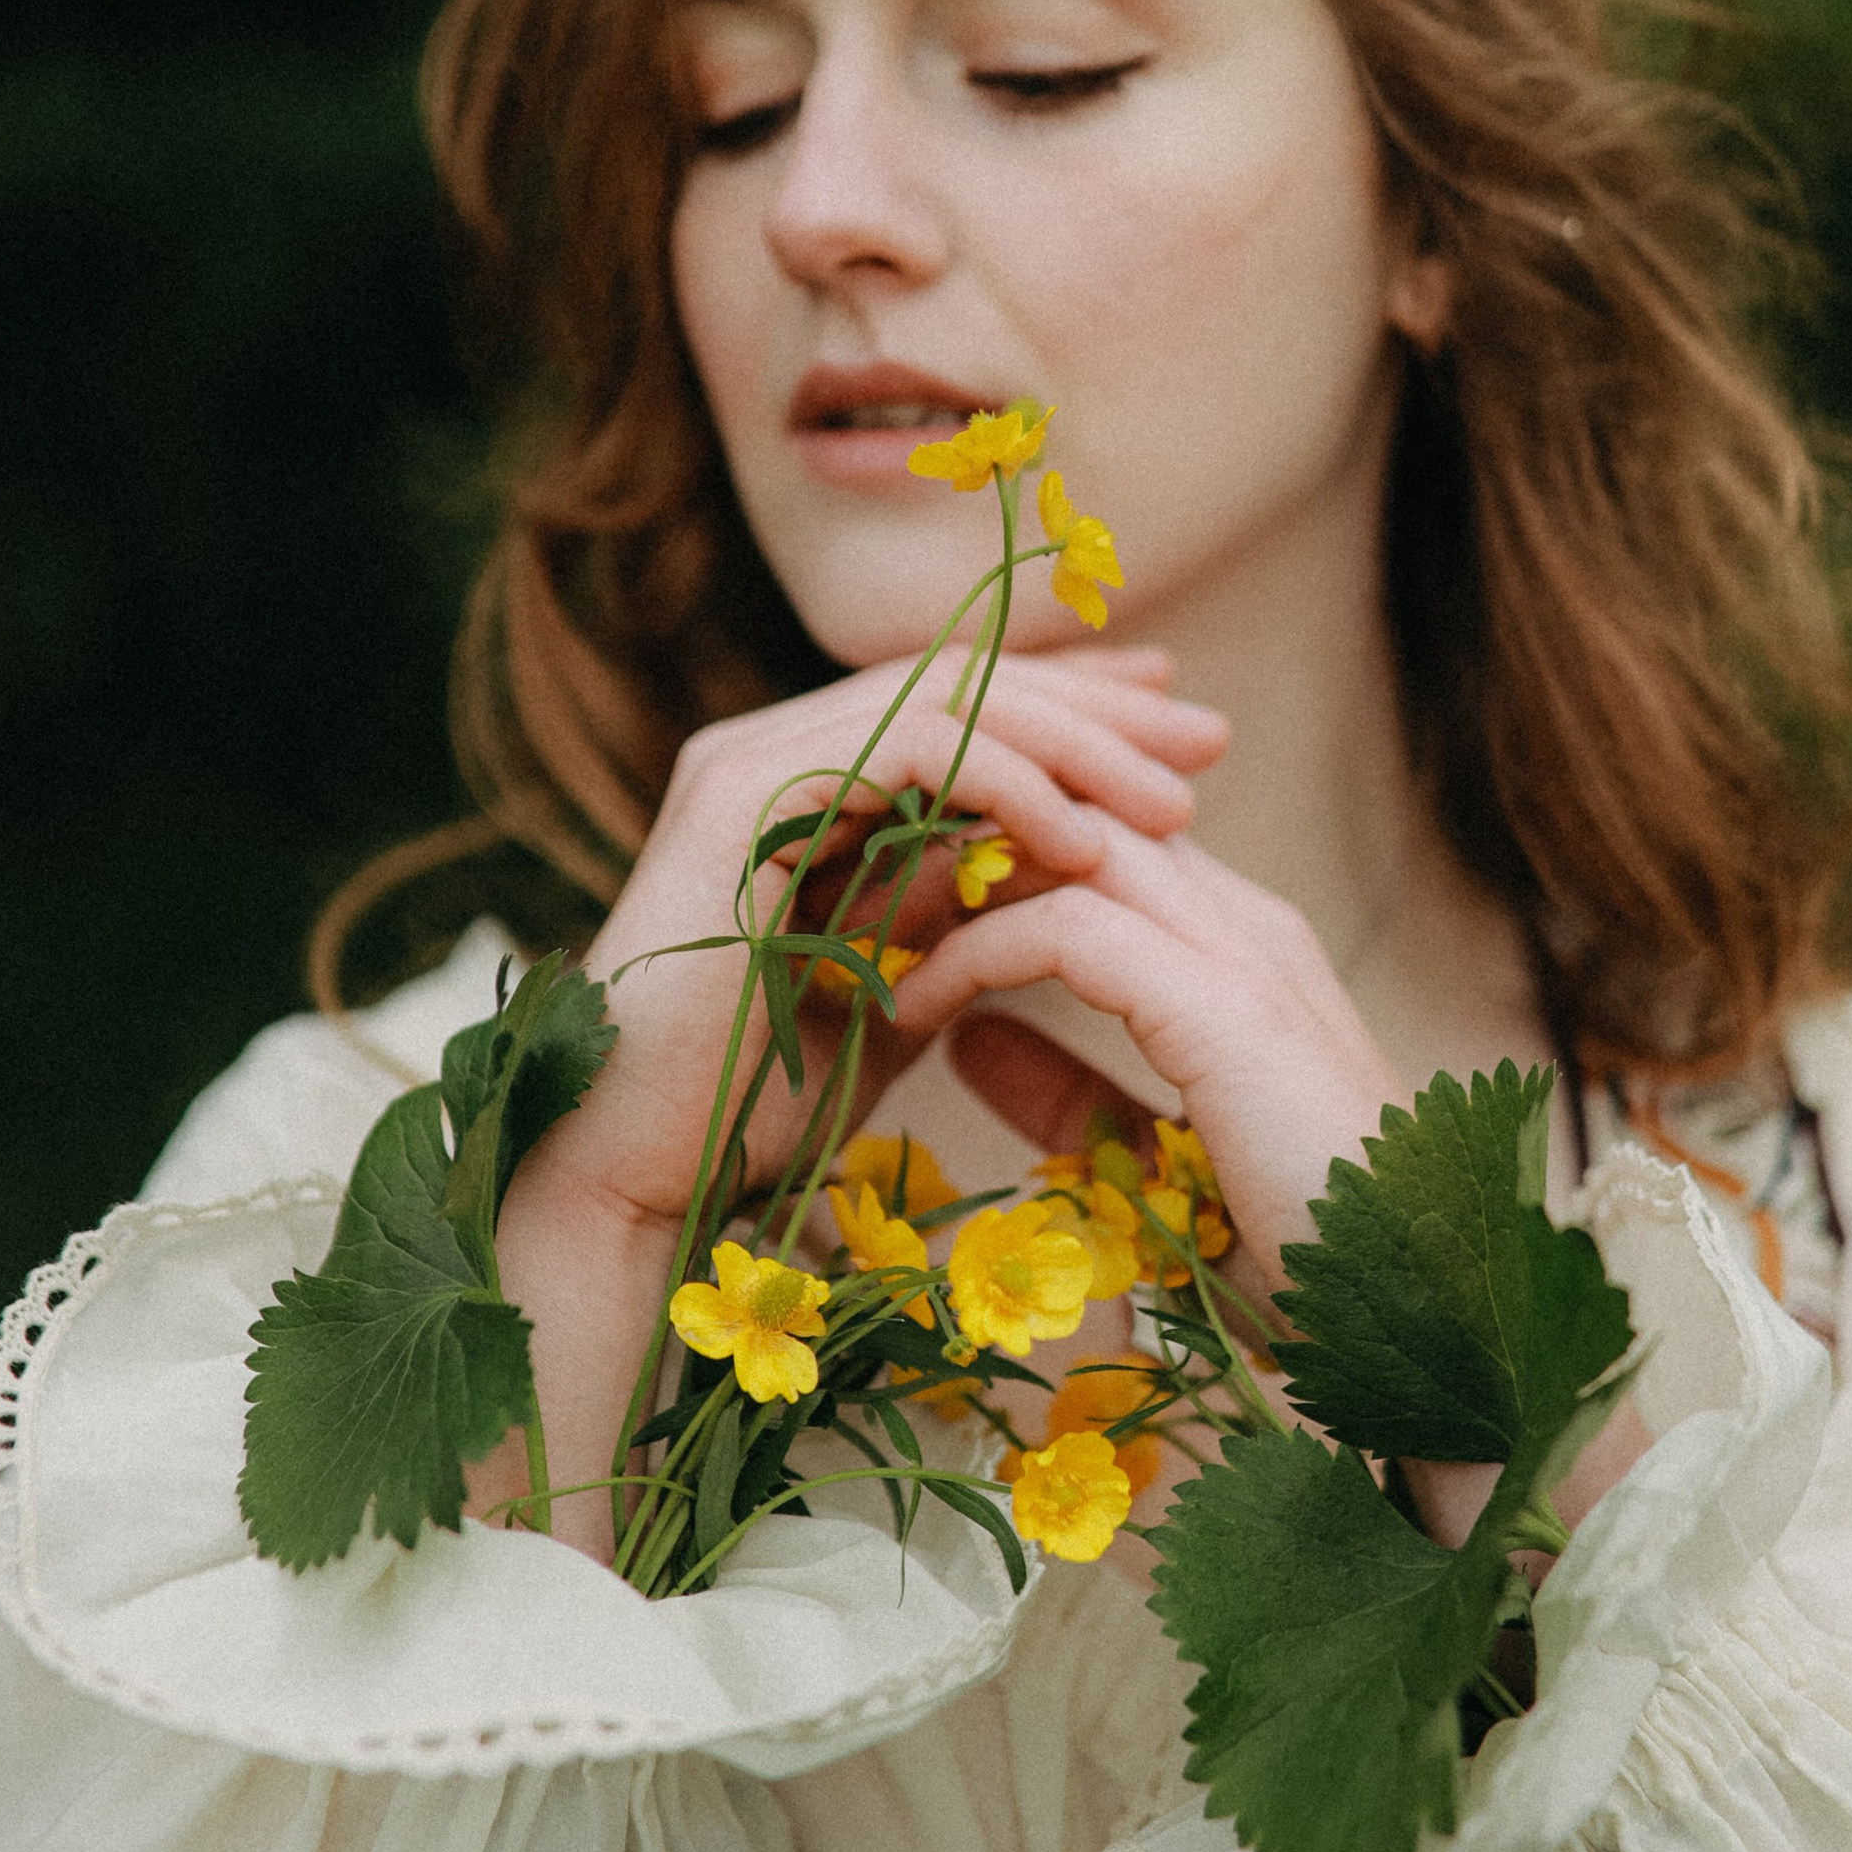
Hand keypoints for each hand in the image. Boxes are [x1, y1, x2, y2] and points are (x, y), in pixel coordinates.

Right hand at [479, 653, 1224, 1554]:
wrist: (641, 1172)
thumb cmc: (761, 1101)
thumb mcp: (903, 979)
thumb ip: (965, 903)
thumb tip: (1069, 850)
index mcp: (805, 785)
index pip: (962, 703)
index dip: (1078, 708)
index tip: (1181, 735)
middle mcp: (771, 752)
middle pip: (965, 679)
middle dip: (1100, 707)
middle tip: (1210, 735)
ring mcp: (749, 763)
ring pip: (946, 697)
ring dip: (1076, 742)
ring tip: (1176, 802)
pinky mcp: (744, 799)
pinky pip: (910, 749)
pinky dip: (1010, 784)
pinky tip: (1087, 840)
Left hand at [888, 816, 1400, 1285]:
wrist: (1424, 1332)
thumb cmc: (1310, 1271)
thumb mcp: (1162, 1171)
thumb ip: (1076, 1095)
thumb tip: (974, 1043)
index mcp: (1246, 953)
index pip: (1098, 843)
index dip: (985, 862)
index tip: (884, 915)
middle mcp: (1251, 927)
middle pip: (1079, 810)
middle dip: (955, 836)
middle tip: (847, 898)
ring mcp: (1247, 956)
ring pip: (1067, 840)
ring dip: (947, 879)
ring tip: (857, 937)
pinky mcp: (1228, 1008)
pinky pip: (1065, 927)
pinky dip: (970, 953)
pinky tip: (906, 1006)